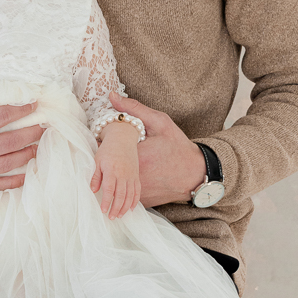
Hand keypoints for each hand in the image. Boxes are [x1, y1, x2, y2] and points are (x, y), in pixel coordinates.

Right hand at [0, 66, 43, 192]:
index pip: (4, 117)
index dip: (22, 109)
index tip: (35, 105)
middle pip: (12, 141)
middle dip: (32, 132)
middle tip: (45, 126)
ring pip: (8, 163)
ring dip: (28, 153)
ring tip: (40, 145)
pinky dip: (13, 182)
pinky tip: (26, 175)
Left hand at [90, 120, 140, 218]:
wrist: (123, 138)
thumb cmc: (107, 150)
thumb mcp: (97, 160)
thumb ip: (95, 176)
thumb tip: (93, 190)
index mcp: (112, 170)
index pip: (109, 190)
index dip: (107, 201)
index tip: (103, 210)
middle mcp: (123, 174)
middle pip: (121, 195)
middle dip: (116, 208)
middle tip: (111, 217)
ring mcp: (132, 176)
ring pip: (130, 195)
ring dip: (125, 207)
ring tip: (119, 215)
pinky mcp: (136, 176)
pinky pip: (137, 191)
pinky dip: (135, 201)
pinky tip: (131, 208)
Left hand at [106, 93, 206, 207]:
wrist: (195, 174)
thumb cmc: (177, 146)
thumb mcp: (160, 122)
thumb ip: (134, 109)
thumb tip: (112, 97)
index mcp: (136, 156)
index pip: (105, 148)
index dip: (102, 142)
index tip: (105, 137)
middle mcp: (135, 176)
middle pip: (108, 166)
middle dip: (107, 157)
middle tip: (112, 149)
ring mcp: (137, 190)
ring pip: (115, 181)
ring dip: (114, 172)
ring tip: (120, 163)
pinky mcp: (141, 200)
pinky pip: (125, 192)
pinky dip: (124, 184)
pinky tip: (129, 175)